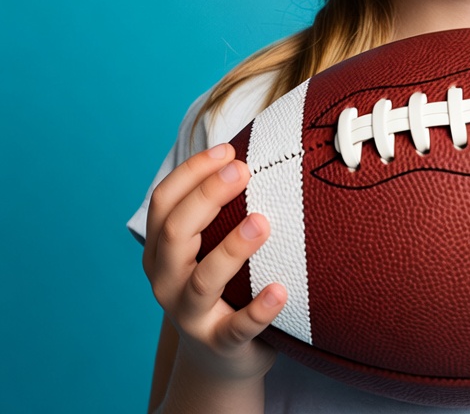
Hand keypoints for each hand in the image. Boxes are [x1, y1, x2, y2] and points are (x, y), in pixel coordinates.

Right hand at [143, 143, 288, 384]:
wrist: (219, 356)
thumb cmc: (222, 279)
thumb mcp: (210, 241)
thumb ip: (224, 203)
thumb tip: (264, 140)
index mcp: (161, 249)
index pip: (164, 202)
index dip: (192, 172)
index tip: (229, 149)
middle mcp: (167, 280)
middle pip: (176, 232)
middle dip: (208, 196)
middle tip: (244, 170)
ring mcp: (189, 315)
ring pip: (201, 281)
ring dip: (231, 248)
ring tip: (262, 222)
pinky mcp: (219, 343)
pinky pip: (236, 328)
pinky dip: (258, 310)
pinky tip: (280, 290)